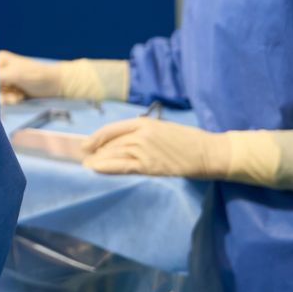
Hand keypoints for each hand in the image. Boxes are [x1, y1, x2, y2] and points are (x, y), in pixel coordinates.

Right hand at [0, 51, 61, 104]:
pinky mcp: (12, 91)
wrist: (57, 85)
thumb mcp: (15, 74)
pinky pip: (4, 99)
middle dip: (0, 93)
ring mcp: (6, 81)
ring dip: (7, 98)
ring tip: (18, 97)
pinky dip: (11, 101)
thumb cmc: (37, 75)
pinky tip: (20, 98)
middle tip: (12, 96)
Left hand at [82, 118, 228, 178]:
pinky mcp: (149, 166)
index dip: (96, 137)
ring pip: (114, 154)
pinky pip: (123, 166)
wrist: (206, 152)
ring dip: (99, 160)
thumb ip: (144, 133)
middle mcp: (141, 134)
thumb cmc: (188, 140)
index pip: (112, 129)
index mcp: (145, 123)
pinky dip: (107, 167)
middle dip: (96, 151)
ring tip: (88, 165)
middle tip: (86, 158)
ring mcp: (144, 150)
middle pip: (111, 143)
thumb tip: (123, 141)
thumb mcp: (163, 129)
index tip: (86, 144)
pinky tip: (95, 169)